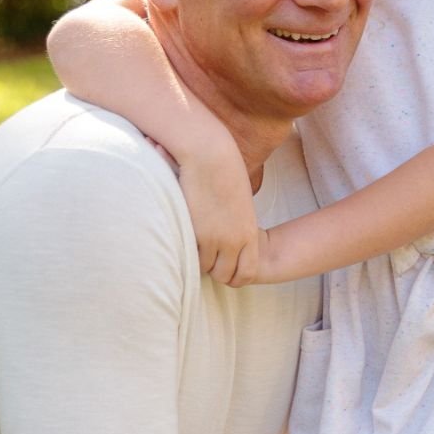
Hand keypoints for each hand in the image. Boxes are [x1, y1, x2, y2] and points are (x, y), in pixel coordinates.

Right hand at [175, 144, 263, 286]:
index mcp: (249, 234)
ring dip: (198, 259)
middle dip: (214, 271)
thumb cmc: (225, 174)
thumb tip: (229, 241)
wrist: (211, 156)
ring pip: (204, 267)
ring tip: (195, 244)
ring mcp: (213, 238)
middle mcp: (234, 241)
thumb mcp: (241, 205)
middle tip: (206, 258)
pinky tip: (185, 237)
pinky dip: (186, 250)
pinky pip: (189, 254)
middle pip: (223, 276)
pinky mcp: (194, 231)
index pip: (246, 273)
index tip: (224, 268)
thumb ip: (237, 226)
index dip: (234, 277)